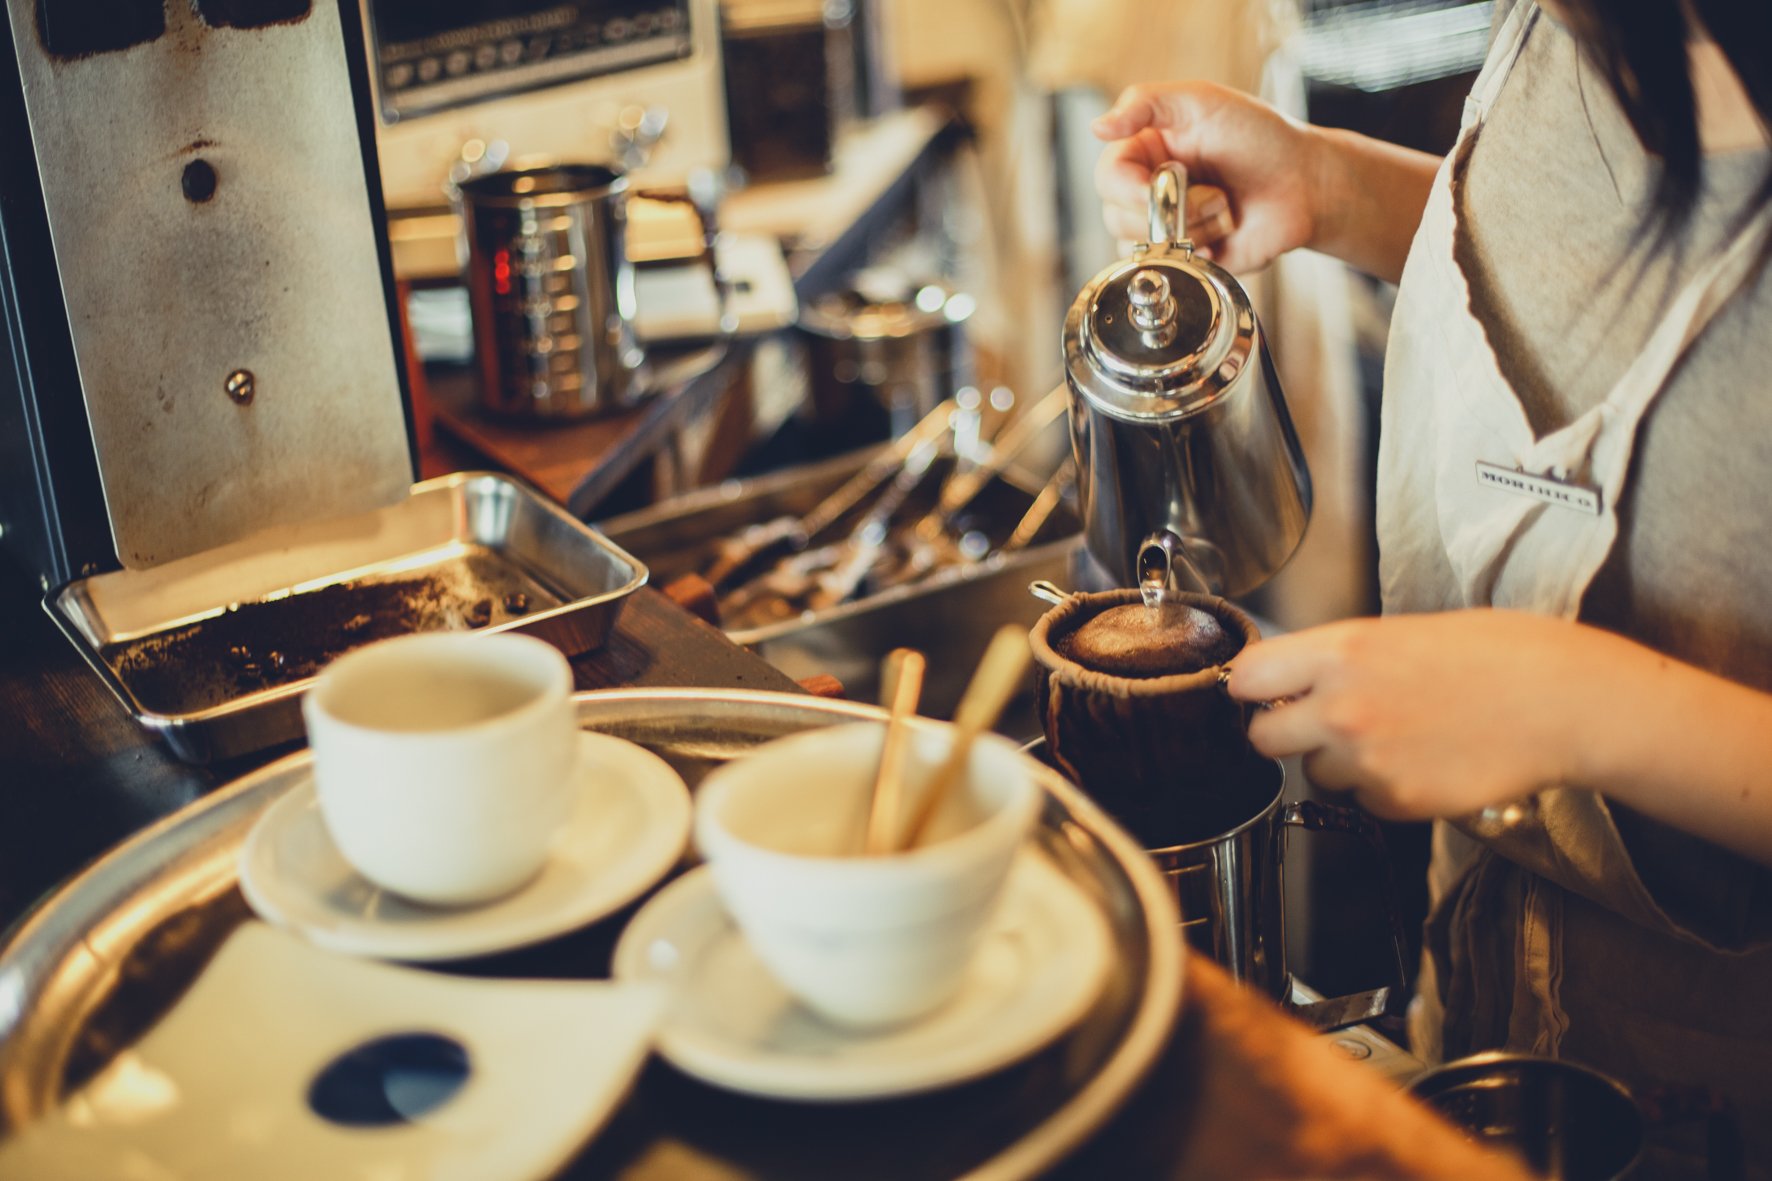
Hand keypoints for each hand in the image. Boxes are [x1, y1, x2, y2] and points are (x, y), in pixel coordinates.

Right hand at [1092, 81, 1322, 272]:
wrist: (1305, 185)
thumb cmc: (1260, 137)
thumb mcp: (1201, 101)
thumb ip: (1145, 103)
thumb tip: (1097, 127)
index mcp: (1144, 151)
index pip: (1108, 179)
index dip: (1130, 189)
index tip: (1163, 183)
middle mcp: (1147, 191)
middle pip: (1117, 217)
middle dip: (1175, 208)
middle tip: (1216, 191)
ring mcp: (1164, 229)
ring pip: (1143, 246)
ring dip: (1193, 228)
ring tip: (1225, 208)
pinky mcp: (1184, 260)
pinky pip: (1168, 270)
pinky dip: (1199, 253)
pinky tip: (1224, 233)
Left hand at [1222, 611, 1601, 819]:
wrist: (1562, 702)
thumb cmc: (1498, 655)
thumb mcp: (1401, 632)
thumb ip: (1338, 657)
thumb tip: (1296, 675)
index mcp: (1342, 652)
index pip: (1247, 676)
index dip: (1251, 687)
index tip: (1260, 691)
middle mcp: (1343, 707)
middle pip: (1262, 737)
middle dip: (1282, 731)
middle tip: (1315, 722)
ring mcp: (1367, 760)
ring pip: (1314, 773)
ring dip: (1337, 762)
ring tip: (1394, 735)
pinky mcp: (1396, 801)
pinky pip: (1362, 799)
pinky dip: (1381, 788)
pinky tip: (1420, 759)